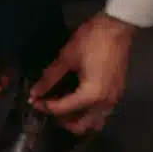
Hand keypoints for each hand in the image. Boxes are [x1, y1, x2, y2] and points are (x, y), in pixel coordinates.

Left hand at [29, 12, 135, 133]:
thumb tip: (34, 92)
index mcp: (91, 95)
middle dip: (63, 121)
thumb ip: (50, 77)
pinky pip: (102, 113)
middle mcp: (105, 103)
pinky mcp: (118, 92)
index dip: (45, 106)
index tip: (34, 100)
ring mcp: (114, 99)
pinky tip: (79, 99)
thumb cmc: (93, 39)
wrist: (119, 26)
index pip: (63, 109)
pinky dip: (89, 113)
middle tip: (50, 106)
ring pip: (95, 122)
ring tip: (65, 106)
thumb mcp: (68, 56)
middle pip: (82, 126)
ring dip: (79, 120)